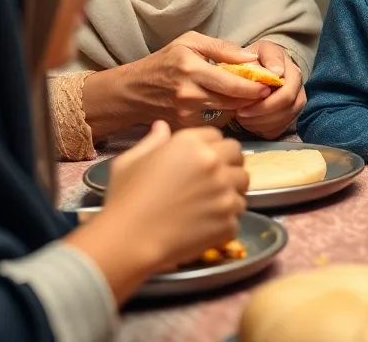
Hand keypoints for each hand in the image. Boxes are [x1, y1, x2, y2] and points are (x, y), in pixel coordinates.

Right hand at [71, 120, 247, 297]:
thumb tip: (162, 126)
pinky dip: (226, 219)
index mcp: (191, 144)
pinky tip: (207, 224)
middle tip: (213, 179)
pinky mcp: (229, 220)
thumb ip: (152, 141)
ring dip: (231, 190)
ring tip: (212, 202)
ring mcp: (225, 192)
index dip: (210, 146)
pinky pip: (237, 214)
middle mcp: (214, 163)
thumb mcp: (130, 162)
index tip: (202, 160)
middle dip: (228, 163)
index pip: (217, 135)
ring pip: (243, 184)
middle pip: (237, 155)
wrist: (130, 241)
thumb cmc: (125, 199)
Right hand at [123, 31, 271, 128]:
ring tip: (243, 96)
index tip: (270, 84)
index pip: (234, 84)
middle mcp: (189, 95)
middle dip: (252, 97)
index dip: (256, 86)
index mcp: (191, 70)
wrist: (132, 92)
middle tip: (264, 91)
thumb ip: (223, 48)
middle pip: (234, 102)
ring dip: (239, 107)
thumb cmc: (163, 62)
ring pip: (228, 114)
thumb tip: (253, 56)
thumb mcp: (189, 42)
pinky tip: (222, 106)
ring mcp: (186, 115)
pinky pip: (215, 124)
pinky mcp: (185, 128)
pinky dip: (223, 116)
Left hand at [232, 40, 305, 139]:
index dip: (266, 102)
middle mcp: (298, 87)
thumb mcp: (257, 51)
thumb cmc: (253, 60)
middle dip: (261, 113)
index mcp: (291, 70)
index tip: (244, 102)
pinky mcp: (288, 117)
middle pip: (287, 108)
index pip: (287, 93)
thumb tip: (277, 72)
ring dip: (260, 122)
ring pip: (283, 121)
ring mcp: (295, 103)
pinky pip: (278, 130)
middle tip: (239, 113)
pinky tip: (249, 122)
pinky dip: (262, 129)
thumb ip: (269, 58)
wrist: (255, 68)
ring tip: (241, 116)